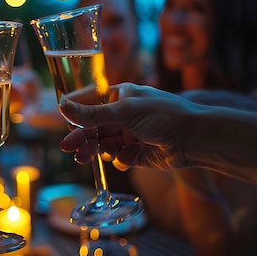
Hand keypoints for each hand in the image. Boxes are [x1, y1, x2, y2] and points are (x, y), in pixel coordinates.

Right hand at [59, 83, 191, 170]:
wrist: (196, 139)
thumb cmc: (164, 115)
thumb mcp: (125, 112)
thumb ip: (92, 114)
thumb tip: (62, 106)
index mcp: (120, 96)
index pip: (89, 101)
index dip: (75, 110)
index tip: (60, 118)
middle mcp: (123, 115)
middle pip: (93, 127)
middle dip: (81, 137)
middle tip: (67, 148)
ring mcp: (129, 135)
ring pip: (103, 145)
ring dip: (96, 151)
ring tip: (85, 158)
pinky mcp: (136, 154)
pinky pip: (119, 158)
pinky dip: (122, 159)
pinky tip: (132, 157)